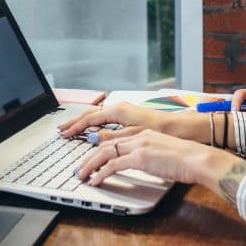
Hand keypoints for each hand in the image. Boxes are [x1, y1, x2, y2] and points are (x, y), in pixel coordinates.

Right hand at [58, 102, 191, 140]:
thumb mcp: (136, 136)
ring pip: (98, 114)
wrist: (183, 127)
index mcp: (119, 110)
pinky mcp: (130, 115)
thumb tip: (94, 138)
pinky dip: (95, 122)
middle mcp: (120, 107)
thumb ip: (113, 137)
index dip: (75, 127)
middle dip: (75, 122)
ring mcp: (125, 110)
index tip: (64, 134)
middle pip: (91, 114)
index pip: (90, 118)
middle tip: (62, 130)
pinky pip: (105, 117)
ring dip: (84, 122)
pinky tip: (93, 128)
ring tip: (73, 129)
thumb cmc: (163, 129)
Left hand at [75, 129, 209, 185]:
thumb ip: (149, 156)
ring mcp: (139, 145)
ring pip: (105, 153)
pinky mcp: (140, 157)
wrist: (198, 159)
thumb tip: (142, 164)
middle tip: (80, 168)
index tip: (91, 157)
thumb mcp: (163, 153)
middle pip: (105, 144)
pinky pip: (113, 165)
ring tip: (81, 175)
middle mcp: (139, 136)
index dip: (100, 149)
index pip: (115, 139)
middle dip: (89, 157)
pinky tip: (95, 181)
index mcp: (144, 133)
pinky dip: (101, 173)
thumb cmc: (187, 159)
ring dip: (90, 165)